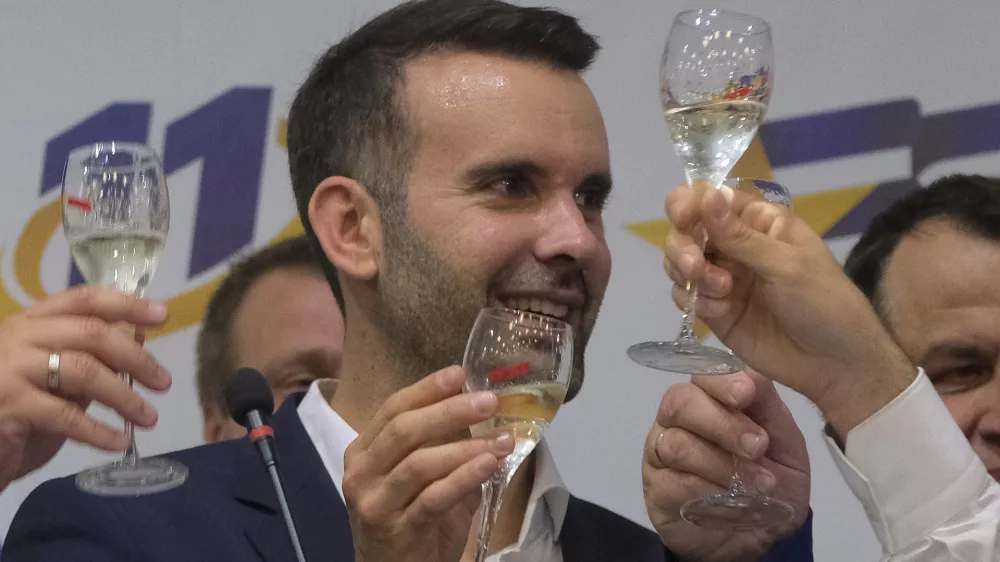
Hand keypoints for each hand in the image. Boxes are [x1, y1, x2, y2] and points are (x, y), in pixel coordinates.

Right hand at [0, 286, 171, 489]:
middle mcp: (19, 338)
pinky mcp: (10, 406)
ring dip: (124, 397)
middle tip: (164, 382)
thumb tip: (140, 334)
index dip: (126, 304)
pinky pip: (67, 416)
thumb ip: (89, 355)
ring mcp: (10, 370)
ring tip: (149, 418)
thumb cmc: (16, 407)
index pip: (84, 300)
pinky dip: (99, 431)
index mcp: (32, 322)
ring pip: (83, 371)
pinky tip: (120, 442)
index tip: (162, 314)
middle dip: (135, 357)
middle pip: (91, 333)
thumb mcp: (55, 376)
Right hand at [343, 366, 514, 561]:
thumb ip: (442, 444)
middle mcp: (362, 474)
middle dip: (449, 411)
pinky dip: (463, 478)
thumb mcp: (419, 477)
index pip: (392, 410)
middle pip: (404, 431)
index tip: (459, 373)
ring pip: (420, 464)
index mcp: (363, 452)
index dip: (426, 389)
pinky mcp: (398, 531)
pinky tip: (488, 464)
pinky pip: (433, 498)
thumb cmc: (408, 518)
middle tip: (488, 401)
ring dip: (465, 447)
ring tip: (501, 439)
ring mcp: (376, 504)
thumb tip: (484, 411)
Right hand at [644, 370, 808, 561]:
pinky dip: (708, 491)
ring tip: (760, 483)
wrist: (763, 536)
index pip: (702, 374)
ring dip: (721, 463)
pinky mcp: (656, 489)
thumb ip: (769, 409)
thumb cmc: (772, 479)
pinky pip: (673, 482)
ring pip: (676, 444)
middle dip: (722, 423)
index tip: (747, 395)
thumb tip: (753, 374)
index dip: (721, 382)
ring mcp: (661, 453)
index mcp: (711, 399)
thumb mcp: (786, 444)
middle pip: (679, 402)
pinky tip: (732, 501)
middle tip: (758, 447)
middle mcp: (678, 420)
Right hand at [662, 185, 915, 433]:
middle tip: (695, 266)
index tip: (684, 217)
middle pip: (686, 230)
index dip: (689, 203)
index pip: (711, 198)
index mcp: (758, 221)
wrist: (834, 364)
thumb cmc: (824, 303)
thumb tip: (708, 194)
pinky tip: (718, 310)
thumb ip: (740, 236)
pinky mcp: (714, 311)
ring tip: (719, 291)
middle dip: (683, 245)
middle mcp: (734, 244)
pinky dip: (693, 299)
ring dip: (687, 272)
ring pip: (679, 262)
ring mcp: (722, 278)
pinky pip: (685, 296)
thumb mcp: (786, 265)